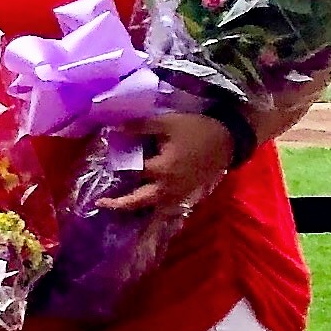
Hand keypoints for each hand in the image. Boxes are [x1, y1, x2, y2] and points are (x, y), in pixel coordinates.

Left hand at [102, 106, 238, 222]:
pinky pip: (166, 205)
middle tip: (100, 204)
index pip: (131, 171)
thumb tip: (113, 128)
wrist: (229, 139)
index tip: (103, 164)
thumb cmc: (197, 129)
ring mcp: (179, 194)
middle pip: (138, 201)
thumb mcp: (167, 123)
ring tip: (118, 206)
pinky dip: (153, 206)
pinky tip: (145, 202)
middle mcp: (168, 187)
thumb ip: (139, 126)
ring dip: (135, 208)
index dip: (116, 166)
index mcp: (161, 169)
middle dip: (118, 204)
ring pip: (152, 207)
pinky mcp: (188, 194)